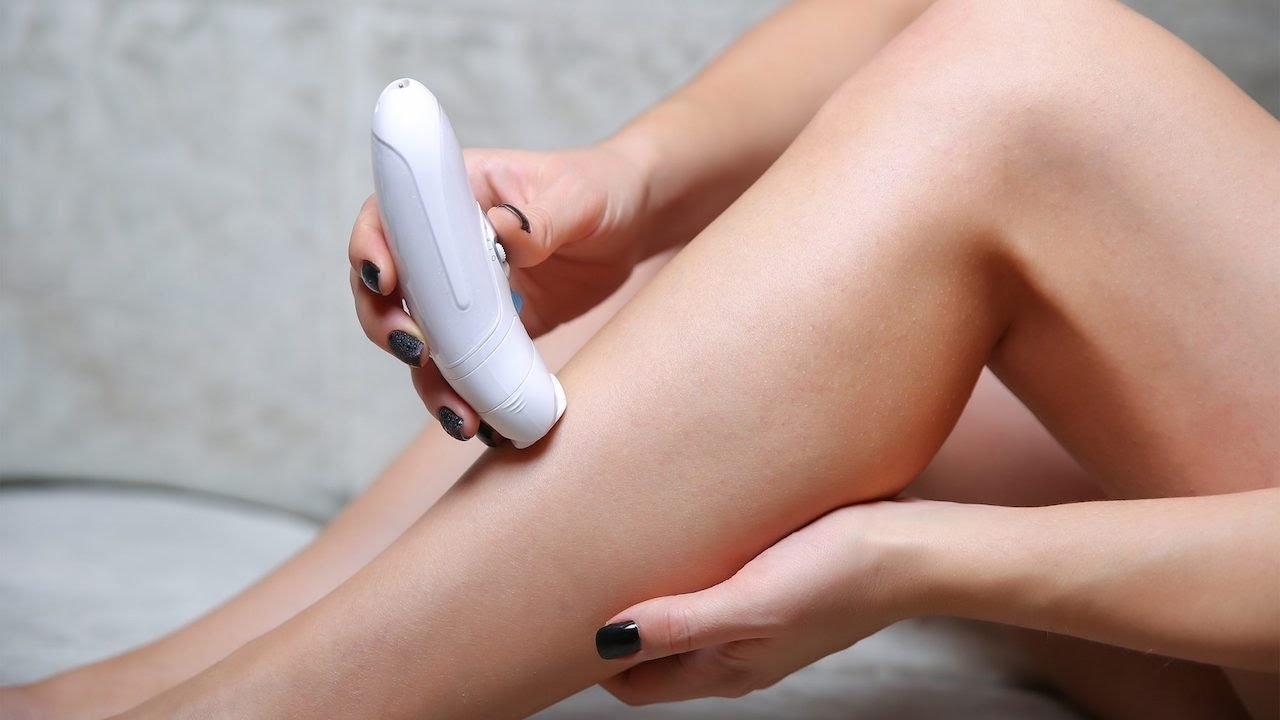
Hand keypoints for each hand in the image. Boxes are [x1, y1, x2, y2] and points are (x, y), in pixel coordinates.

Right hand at [348, 143, 649, 440]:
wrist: (633, 226)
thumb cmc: (598, 189)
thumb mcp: (575, 196)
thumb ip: (539, 217)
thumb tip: (504, 228)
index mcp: (450, 196)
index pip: (386, 217)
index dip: (370, 248)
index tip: (385, 280)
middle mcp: (443, 247)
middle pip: (386, 289)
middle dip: (386, 325)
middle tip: (416, 353)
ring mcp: (463, 294)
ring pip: (421, 339)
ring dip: (428, 381)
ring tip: (458, 415)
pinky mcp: (489, 333)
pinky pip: (464, 366)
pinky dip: (467, 396)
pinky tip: (483, 424)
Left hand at [596, 500, 930, 704]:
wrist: (915, 549)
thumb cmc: (840, 576)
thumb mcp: (751, 603)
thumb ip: (680, 625)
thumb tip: (604, 640)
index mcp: (724, 668)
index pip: (635, 683)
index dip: (593, 656)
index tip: (557, 616)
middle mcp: (735, 650)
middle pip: (654, 651)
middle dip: (614, 622)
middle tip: (576, 573)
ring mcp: (757, 618)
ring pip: (682, 617)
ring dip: (651, 594)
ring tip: (617, 549)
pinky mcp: (775, 583)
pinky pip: (713, 585)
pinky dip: (686, 571)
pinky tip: (679, 534)